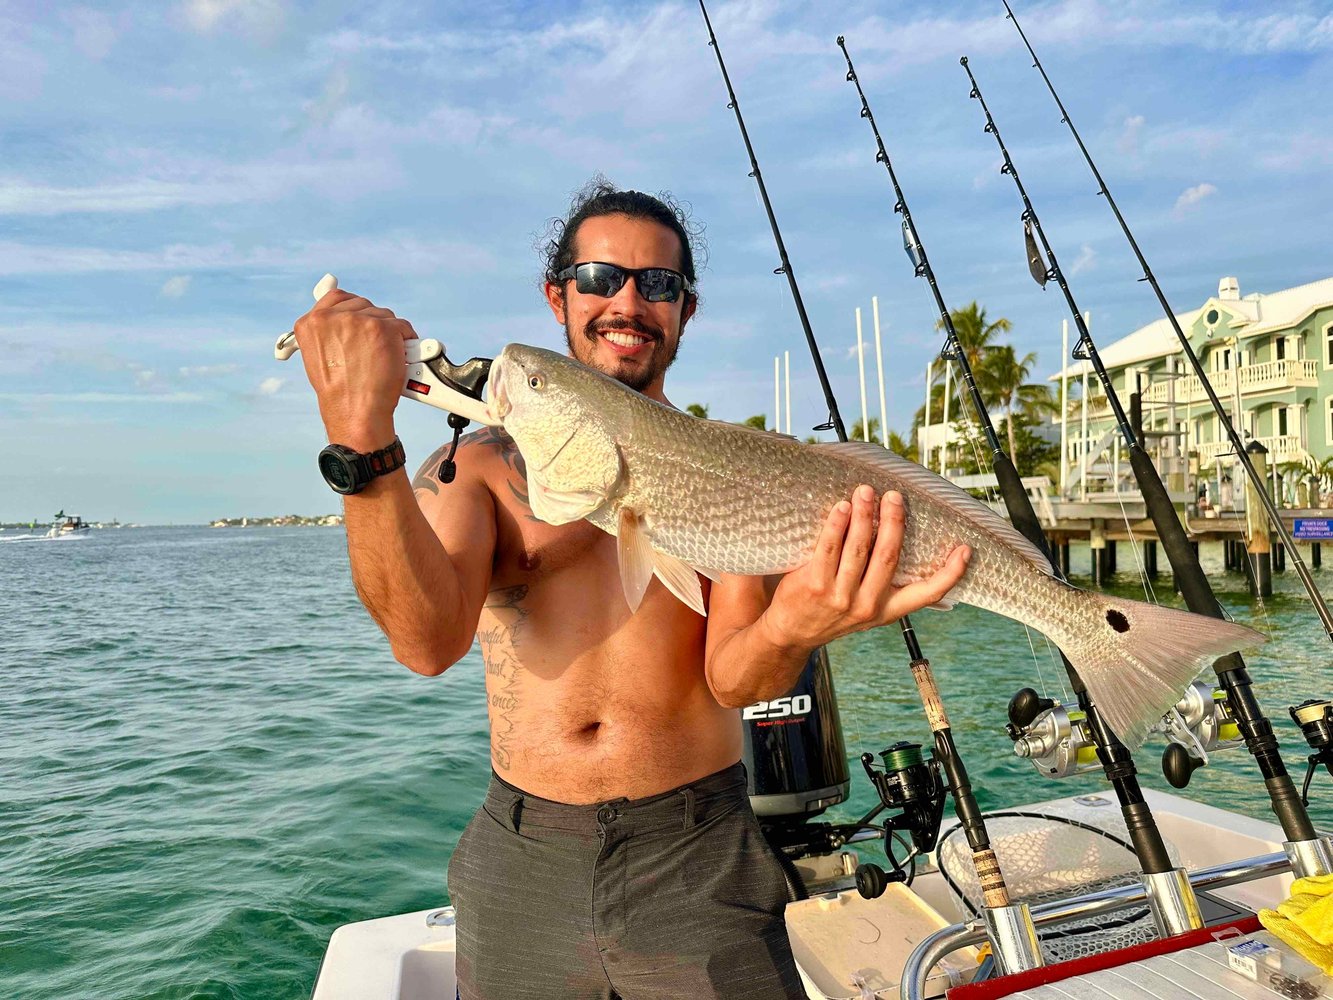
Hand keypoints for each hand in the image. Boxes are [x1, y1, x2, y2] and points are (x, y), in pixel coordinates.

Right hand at [292, 288, 418, 448]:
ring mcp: (359, 320)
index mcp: (311, 323)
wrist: (355, 412)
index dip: (352, 309)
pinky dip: (406, 340)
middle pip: (363, 305)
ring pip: (384, 315)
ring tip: (382, 357)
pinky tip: (399, 356)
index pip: (336, 298)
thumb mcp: (320, 357)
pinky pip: (402, 326)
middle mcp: (332, 317)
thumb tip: (344, 317)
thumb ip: (329, 334)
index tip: (359, 318)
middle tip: (373, 348)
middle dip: (372, 323)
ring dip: (389, 334)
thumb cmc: (341, 392)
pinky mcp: (383, 328)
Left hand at [764, 485, 969, 647]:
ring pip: (858, 549)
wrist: (790, 633)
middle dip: (893, 522)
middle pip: (888, 557)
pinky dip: (837, 525)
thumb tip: (905, 549)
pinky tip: (841, 508)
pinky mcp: (814, 586)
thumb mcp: (866, 610)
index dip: (950, 574)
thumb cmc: (830, 612)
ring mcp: (840, 597)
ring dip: (864, 515)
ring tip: (866, 492)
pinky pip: (828, 548)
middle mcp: (867, 605)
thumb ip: (885, 586)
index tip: (965, 549)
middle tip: (894, 496)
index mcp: (887, 610)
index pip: (926, 595)